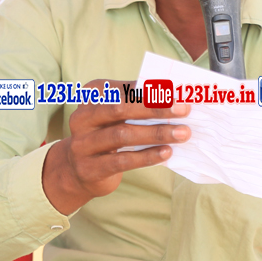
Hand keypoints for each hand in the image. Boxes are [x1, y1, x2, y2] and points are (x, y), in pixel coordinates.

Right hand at [42, 80, 189, 214]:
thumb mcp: (114, 116)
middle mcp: (82, 118)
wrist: (77, 172)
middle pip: (120, 109)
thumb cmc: (106, 135)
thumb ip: (136, 104)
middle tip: (184, 109)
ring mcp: (83, 144)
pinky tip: (166, 152)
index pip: (122, 88)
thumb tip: (173, 97)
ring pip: (122, 135)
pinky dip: (147, 156)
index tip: (177, 90)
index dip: (149, 89)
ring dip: (156, 133)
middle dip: (155, 108)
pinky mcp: (90, 168)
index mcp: (90, 97)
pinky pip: (122, 160)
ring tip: (181, 133)